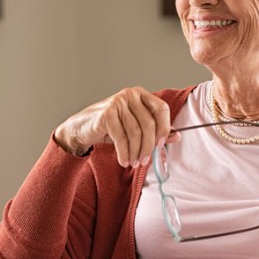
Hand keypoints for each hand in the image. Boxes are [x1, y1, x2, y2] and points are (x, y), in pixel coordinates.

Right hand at [54, 87, 172, 166]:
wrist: (82, 128)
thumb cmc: (110, 127)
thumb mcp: (135, 128)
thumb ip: (156, 130)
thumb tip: (177, 136)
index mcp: (140, 95)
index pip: (161, 108)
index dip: (164, 127)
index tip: (161, 144)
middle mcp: (130, 95)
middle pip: (149, 124)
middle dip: (148, 146)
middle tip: (145, 160)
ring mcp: (117, 103)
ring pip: (135, 133)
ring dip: (136, 152)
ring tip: (134, 163)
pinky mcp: (106, 114)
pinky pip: (121, 138)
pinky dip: (124, 153)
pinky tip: (124, 160)